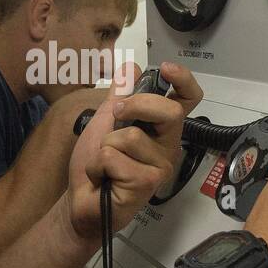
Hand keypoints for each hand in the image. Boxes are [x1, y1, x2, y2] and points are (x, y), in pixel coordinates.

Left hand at [64, 61, 202, 240]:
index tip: (167, 69)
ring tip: (105, 164)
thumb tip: (132, 66)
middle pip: (169, 112)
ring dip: (105, 146)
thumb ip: (119, 95)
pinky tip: (103, 179)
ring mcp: (160, 168)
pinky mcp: (146, 184)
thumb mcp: (105, 122)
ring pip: (130, 136)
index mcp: (161, 130)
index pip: (186, 101)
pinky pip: (114, 158)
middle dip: (135, 106)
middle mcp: (167, 147)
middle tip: (115, 117)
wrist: (80, 201)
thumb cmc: (97, 165)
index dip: (184, 81)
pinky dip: (98, 165)